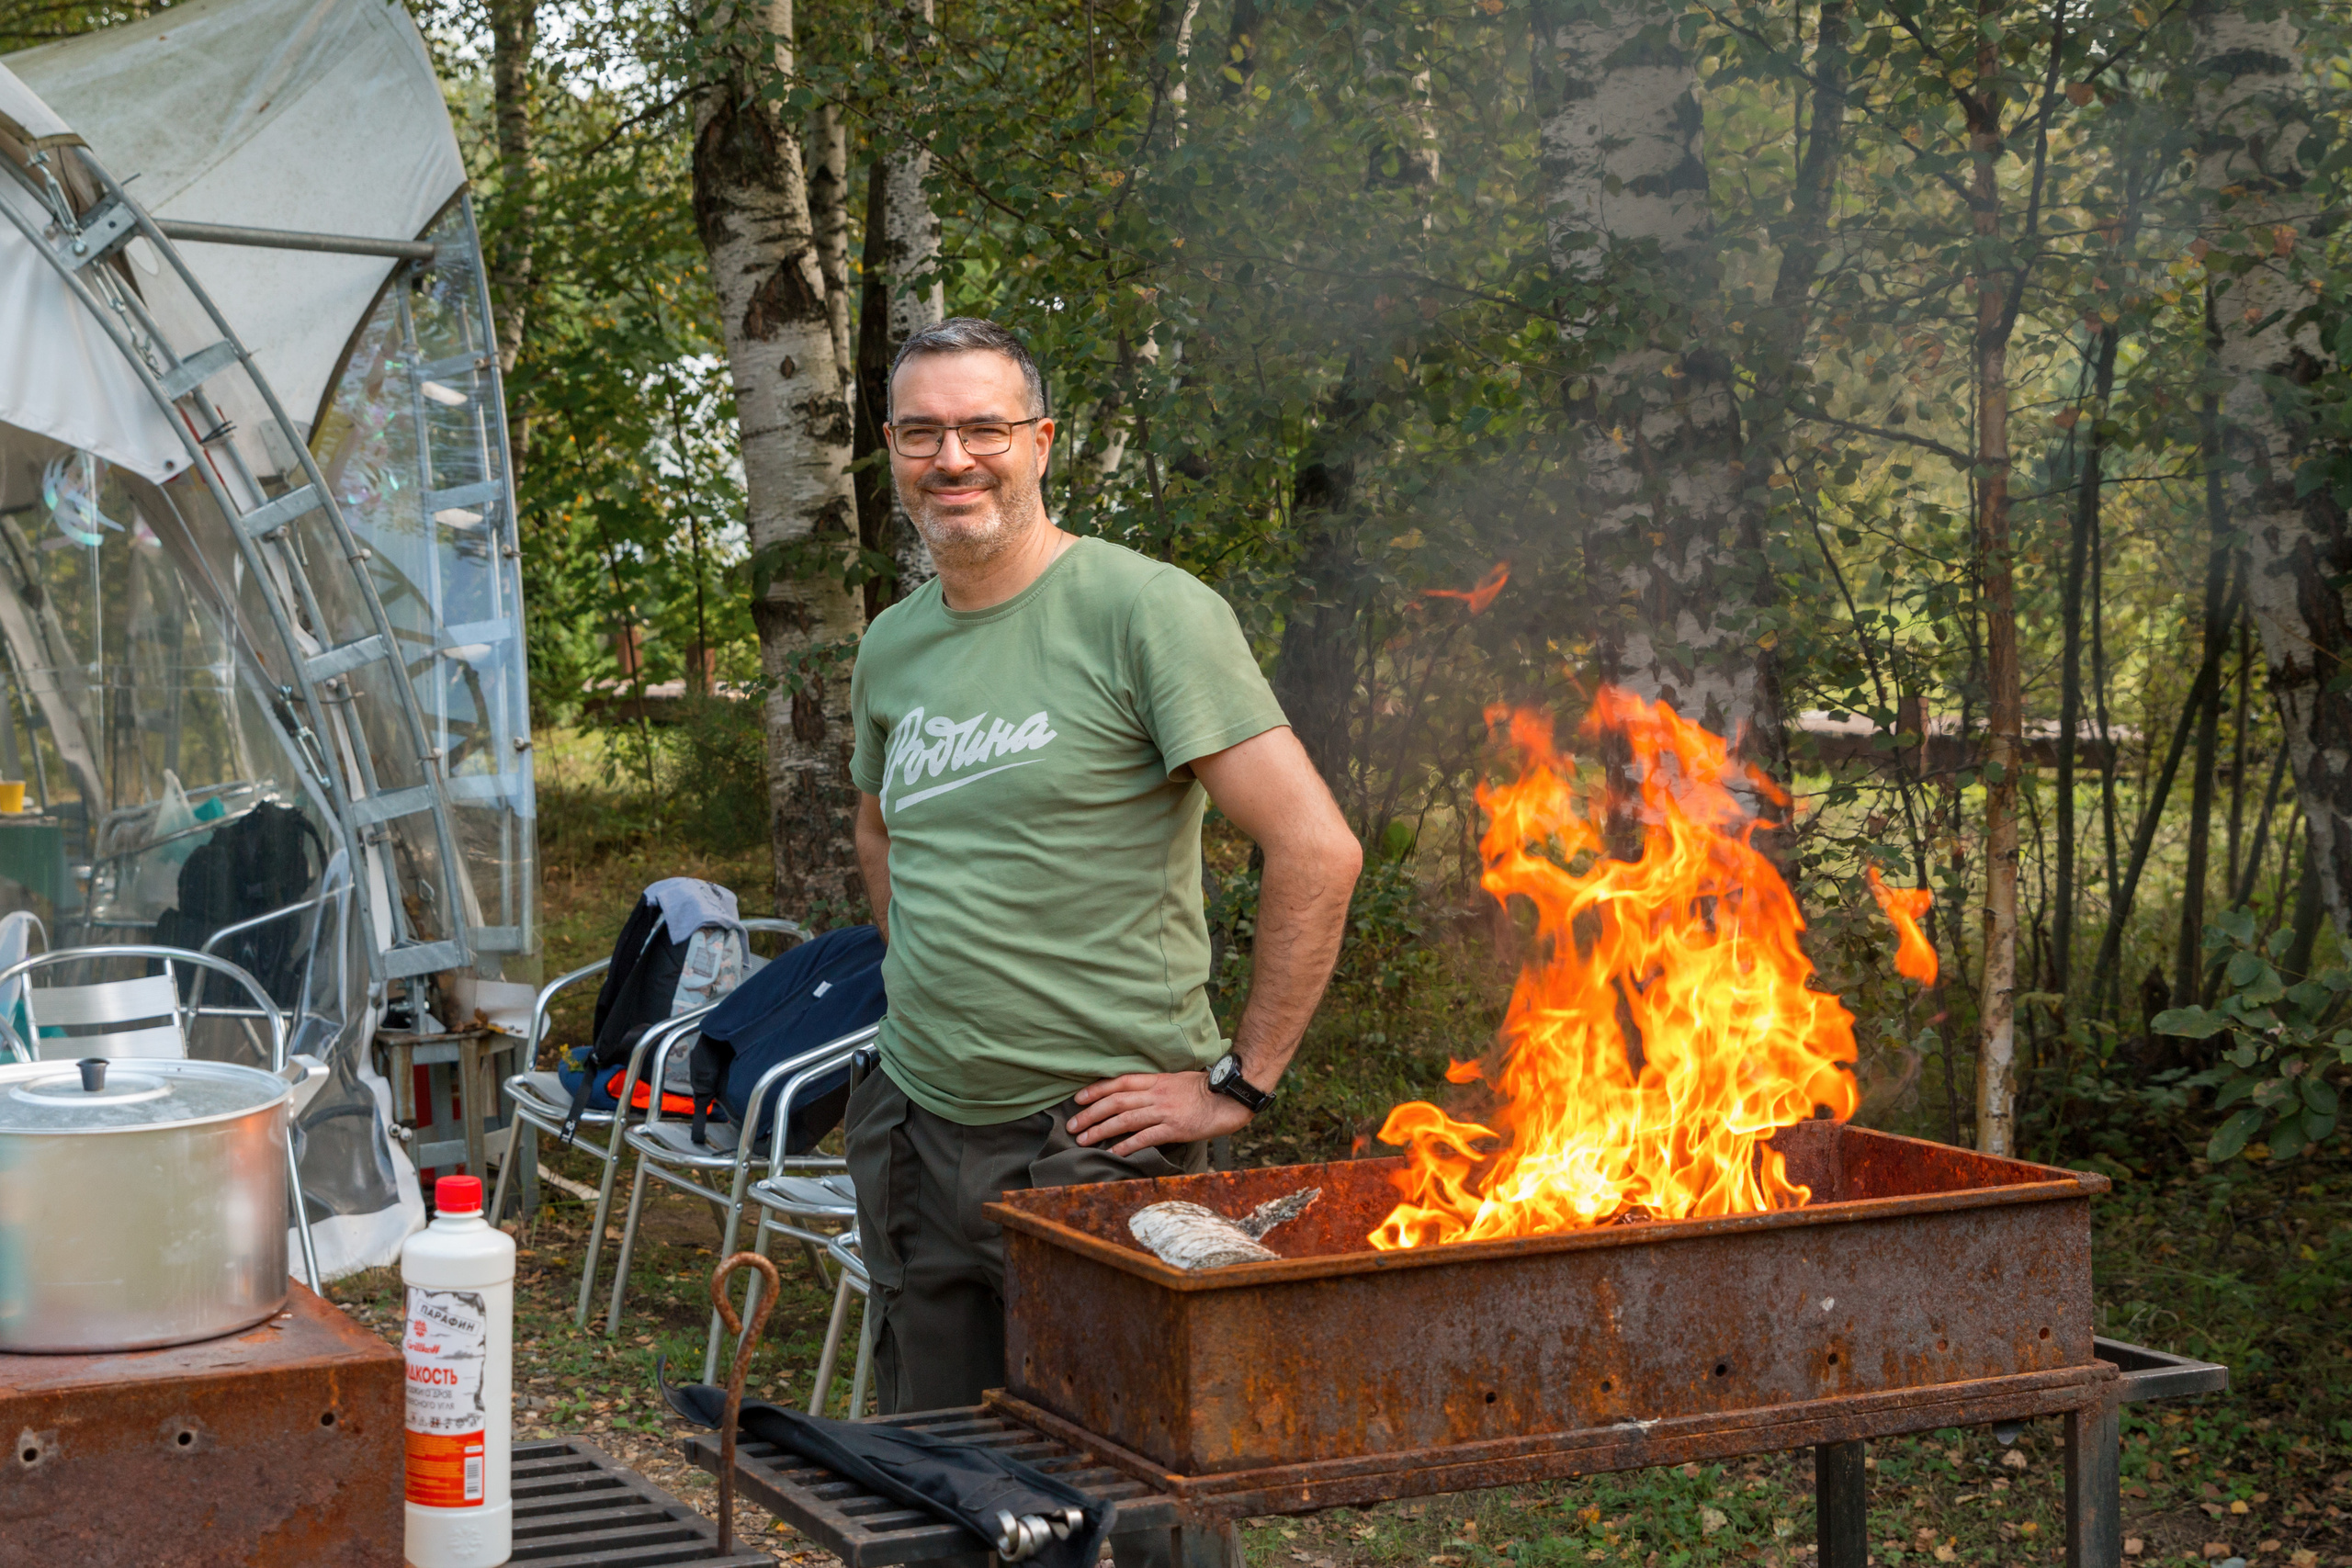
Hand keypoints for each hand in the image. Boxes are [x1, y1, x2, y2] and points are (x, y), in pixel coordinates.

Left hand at [1069, 1070, 1253, 1156]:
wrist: (1230, 1098)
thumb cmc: (1206, 1091)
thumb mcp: (1177, 1081)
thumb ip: (1157, 1087)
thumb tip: (1137, 1097)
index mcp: (1157, 1080)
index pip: (1119, 1082)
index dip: (1096, 1090)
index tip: (1078, 1099)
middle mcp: (1156, 1094)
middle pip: (1116, 1101)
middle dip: (1090, 1113)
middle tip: (1072, 1125)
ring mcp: (1165, 1111)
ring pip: (1125, 1119)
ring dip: (1101, 1130)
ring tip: (1083, 1139)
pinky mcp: (1174, 1128)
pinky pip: (1145, 1137)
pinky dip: (1127, 1145)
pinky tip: (1113, 1152)